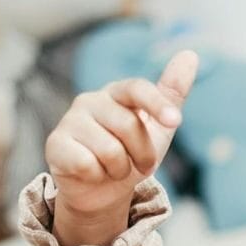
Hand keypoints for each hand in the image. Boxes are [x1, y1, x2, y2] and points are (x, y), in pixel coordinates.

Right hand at [45, 50, 197, 245]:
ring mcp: (70, 121)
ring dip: (120, 170)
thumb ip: (171, 94)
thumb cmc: (131, 154)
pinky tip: (91, 173)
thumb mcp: (157, 128)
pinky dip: (97, 176)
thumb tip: (190, 55)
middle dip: (143, 155)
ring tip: (113, 169)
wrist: (102, 190)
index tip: (175, 121)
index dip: (158, 104)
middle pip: (129, 126)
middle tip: (140, 165)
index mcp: (117, 94)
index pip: (137, 88)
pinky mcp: (55, 144)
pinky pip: (87, 164)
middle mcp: (90, 100)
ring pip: (110, 150)